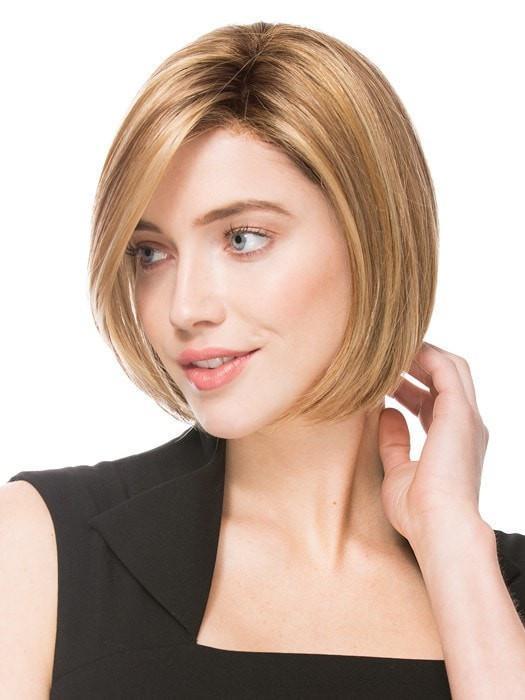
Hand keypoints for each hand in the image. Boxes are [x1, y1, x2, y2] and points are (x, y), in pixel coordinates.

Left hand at [377, 342, 489, 545]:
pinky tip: (399, 354)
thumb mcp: (398, 471)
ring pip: (451, 366)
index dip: (411, 386)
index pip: (437, 400)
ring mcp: (466, 417)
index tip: (384, 382)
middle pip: (448, 377)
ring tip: (391, 352)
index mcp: (455, 440)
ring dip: (421, 355)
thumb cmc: (418, 511)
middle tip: (386, 361)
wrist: (439, 527)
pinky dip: (424, 355)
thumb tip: (386, 413)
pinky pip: (445, 368)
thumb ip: (393, 442)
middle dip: (418, 364)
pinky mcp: (459, 412)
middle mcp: (466, 425)